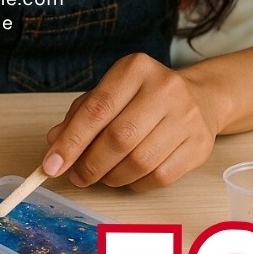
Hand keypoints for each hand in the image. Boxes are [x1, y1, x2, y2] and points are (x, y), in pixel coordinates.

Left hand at [41, 54, 217, 191]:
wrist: (201, 98)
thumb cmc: (145, 96)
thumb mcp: (111, 92)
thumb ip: (81, 115)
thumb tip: (54, 142)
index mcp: (136, 69)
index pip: (97, 108)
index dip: (71, 141)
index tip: (51, 165)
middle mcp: (164, 88)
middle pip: (119, 138)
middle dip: (90, 164)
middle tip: (76, 177)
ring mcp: (186, 117)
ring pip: (140, 161)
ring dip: (112, 177)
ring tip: (101, 176)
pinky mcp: (199, 145)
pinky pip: (160, 176)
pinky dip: (136, 184)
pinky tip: (128, 177)